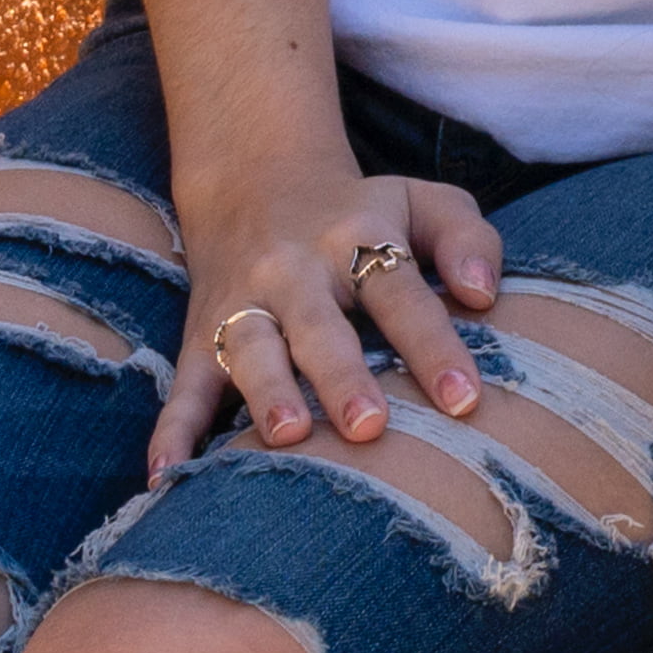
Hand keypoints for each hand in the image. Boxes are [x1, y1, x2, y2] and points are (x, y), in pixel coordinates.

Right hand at [151, 154, 508, 475]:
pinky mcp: (200, 335)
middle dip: (342, 378)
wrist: (253, 178)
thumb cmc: (362, 211)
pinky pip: (183, 385)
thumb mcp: (421, 202)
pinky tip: (168, 474)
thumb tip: (484, 294)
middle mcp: (296, 272)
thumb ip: (466, 238)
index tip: (464, 400)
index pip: (402, 294)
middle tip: (369, 427)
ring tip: (288, 437)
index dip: (433, 347)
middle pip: (320, 327)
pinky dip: (171, 430)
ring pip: (250, 350)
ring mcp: (243, 304)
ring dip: (267, 393)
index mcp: (358, 239)